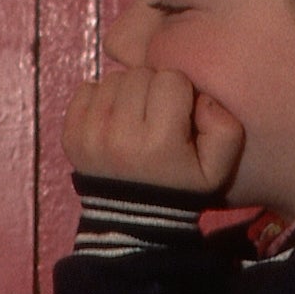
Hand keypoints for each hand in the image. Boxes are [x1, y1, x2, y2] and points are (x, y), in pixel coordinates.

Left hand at [62, 64, 245, 194]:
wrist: (133, 219)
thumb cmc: (179, 187)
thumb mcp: (218, 168)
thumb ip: (225, 128)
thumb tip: (200, 98)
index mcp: (159, 141)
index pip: (171, 78)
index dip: (179, 94)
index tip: (177, 118)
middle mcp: (120, 135)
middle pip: (139, 74)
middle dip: (151, 90)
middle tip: (155, 119)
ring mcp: (89, 135)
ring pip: (113, 79)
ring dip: (126, 94)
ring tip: (134, 122)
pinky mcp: (69, 135)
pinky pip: (86, 89)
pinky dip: (100, 100)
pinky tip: (112, 124)